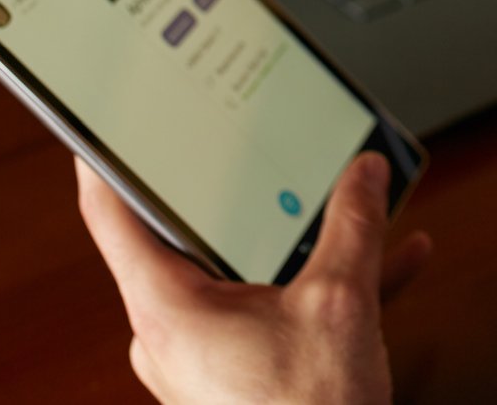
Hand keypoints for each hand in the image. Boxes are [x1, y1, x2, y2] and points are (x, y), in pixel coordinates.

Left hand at [76, 153, 431, 404]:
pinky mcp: (239, 379)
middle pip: (191, 238)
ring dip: (302, 241)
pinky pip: (277, 313)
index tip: (105, 118)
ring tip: (352, 204)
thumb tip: (362, 174)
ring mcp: (204, 360)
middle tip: (262, 145)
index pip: (113, 212)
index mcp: (167, 308)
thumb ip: (352, 226)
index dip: (106, 156)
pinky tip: (391, 262)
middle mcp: (172, 335)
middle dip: (246, 193)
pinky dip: (324, 286)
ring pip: (246, 276)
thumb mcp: (339, 302)